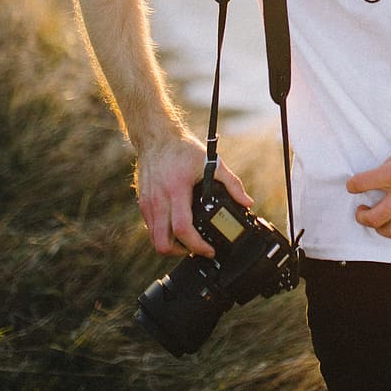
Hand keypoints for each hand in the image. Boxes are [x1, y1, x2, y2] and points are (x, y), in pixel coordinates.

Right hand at [134, 131, 252, 257]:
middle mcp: (159, 200)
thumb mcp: (211, 161)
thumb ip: (232, 183)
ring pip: (154, 239)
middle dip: (181, 252)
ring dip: (171, 246)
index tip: (208, 250)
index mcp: (177, 190)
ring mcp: (148, 203)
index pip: (183, 228)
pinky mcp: (143, 204)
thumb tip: (247, 202)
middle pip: (163, 242)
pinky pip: (151, 228)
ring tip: (188, 241)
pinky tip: (177, 227)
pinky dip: (163, 234)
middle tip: (196, 248)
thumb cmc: (182, 149)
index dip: (196, 245)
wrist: (156, 138)